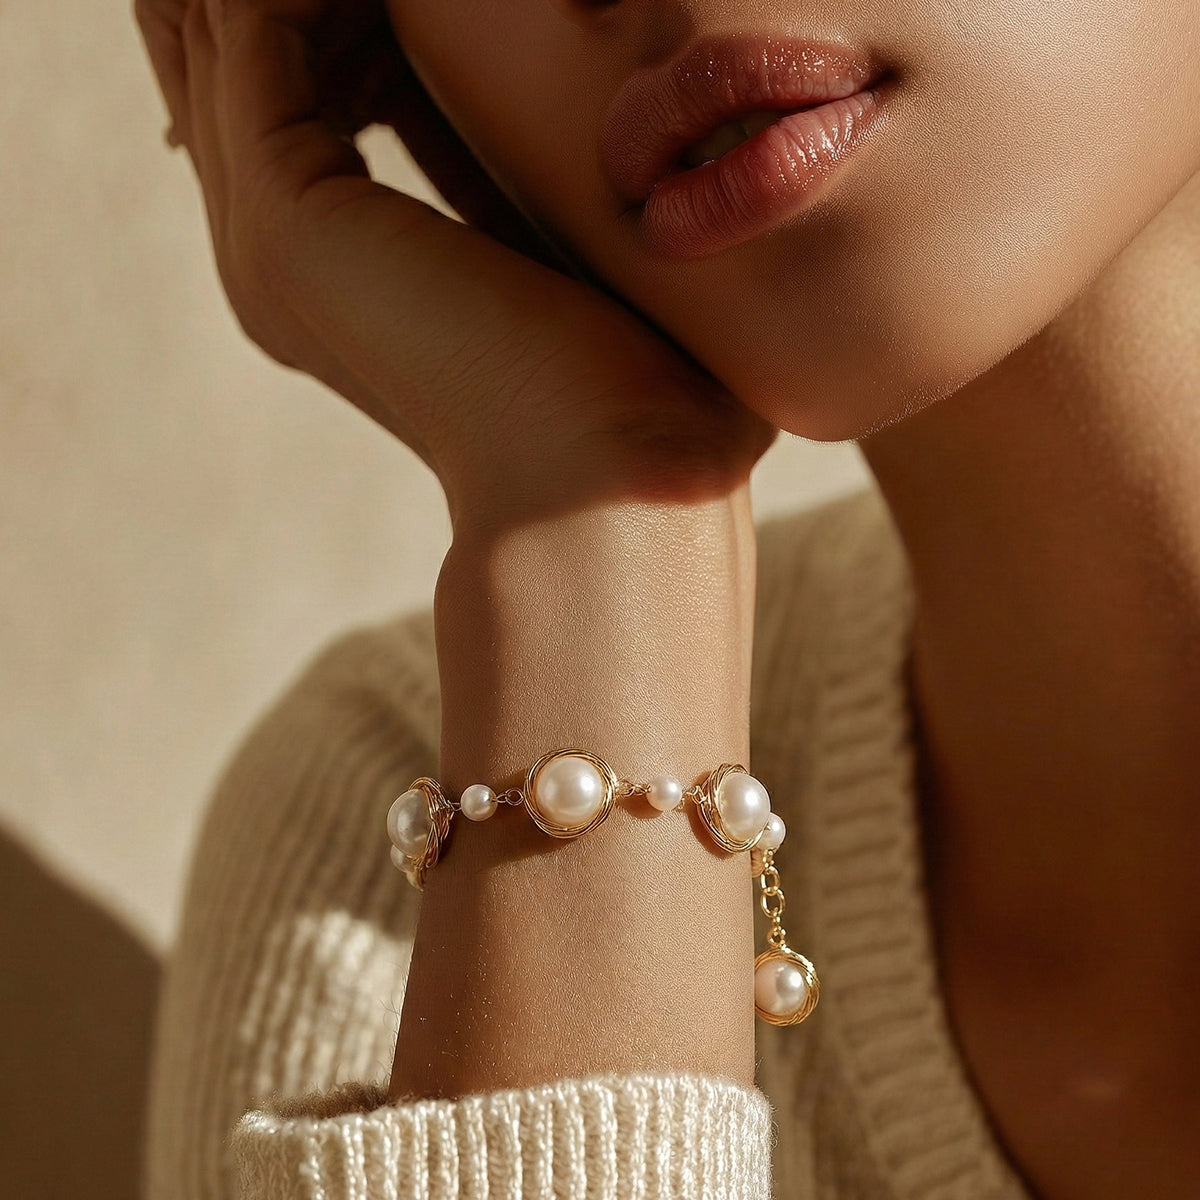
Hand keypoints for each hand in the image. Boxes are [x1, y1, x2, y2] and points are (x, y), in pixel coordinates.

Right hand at [134, 0, 776, 534]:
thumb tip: (530, 107)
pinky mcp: (286, 217)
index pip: (304, 100)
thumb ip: (502, 170)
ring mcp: (267, 241)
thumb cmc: (628, 391)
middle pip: (242, 56)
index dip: (346, 12)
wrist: (615, 480)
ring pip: (229, 29)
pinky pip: (252, 27)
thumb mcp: (557, 248)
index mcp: (340, 277)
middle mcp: (279, 261)